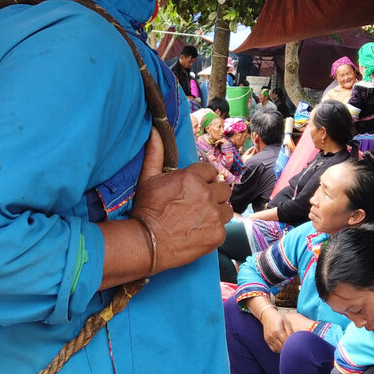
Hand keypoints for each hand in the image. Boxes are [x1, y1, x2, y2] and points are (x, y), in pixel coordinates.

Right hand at [132, 129, 232, 268]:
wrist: (146, 242)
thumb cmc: (146, 209)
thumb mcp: (148, 178)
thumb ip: (155, 153)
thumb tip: (155, 131)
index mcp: (192, 177)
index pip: (211, 171)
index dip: (203, 179)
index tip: (195, 188)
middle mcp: (207, 194)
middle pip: (223, 189)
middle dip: (213, 195)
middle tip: (198, 204)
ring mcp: (214, 215)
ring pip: (226, 208)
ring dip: (217, 211)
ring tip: (200, 218)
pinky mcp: (217, 234)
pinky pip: (224, 227)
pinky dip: (214, 230)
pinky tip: (199, 232)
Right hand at [260, 309, 310, 351]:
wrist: (267, 315)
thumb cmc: (278, 318)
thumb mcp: (286, 322)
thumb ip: (290, 331)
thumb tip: (295, 339)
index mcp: (278, 331)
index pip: (286, 342)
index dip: (291, 345)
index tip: (296, 346)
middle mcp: (272, 336)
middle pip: (282, 347)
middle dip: (288, 348)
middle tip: (293, 347)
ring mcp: (268, 339)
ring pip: (277, 350)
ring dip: (283, 350)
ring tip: (288, 347)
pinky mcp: (267, 340)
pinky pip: (273, 349)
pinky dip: (278, 349)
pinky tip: (282, 346)